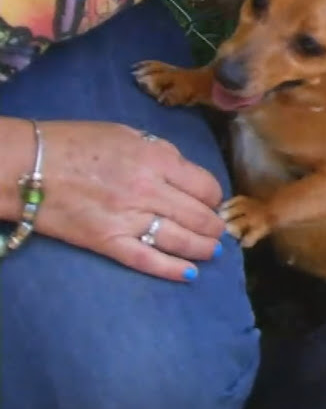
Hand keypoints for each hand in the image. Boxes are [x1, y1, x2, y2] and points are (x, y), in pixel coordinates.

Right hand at [5, 121, 224, 281]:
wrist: (27, 165)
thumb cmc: (76, 142)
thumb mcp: (127, 134)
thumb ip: (161, 153)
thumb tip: (186, 174)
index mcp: (157, 159)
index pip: (206, 186)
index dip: (214, 198)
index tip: (212, 203)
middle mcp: (149, 190)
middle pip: (199, 216)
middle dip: (213, 226)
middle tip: (216, 231)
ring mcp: (129, 218)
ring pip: (181, 241)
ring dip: (203, 249)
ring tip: (211, 251)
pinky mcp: (107, 241)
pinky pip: (148, 259)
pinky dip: (173, 269)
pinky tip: (190, 274)